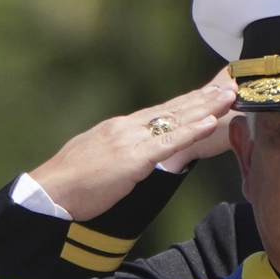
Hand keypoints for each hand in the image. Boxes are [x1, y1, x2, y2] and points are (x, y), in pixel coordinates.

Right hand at [23, 74, 240, 221]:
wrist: (48, 194)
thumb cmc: (66, 186)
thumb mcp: (92, 160)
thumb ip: (115, 154)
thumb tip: (127, 157)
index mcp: (118, 129)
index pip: (160, 112)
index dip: (188, 102)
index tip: (210, 92)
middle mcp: (126, 128)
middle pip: (173, 109)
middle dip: (204, 97)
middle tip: (232, 84)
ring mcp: (130, 141)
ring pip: (176, 120)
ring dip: (206, 107)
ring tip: (230, 96)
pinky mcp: (132, 160)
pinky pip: (168, 143)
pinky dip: (191, 131)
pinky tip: (210, 122)